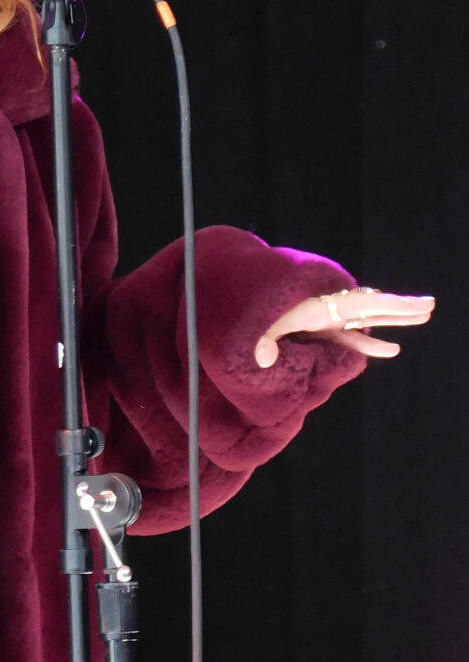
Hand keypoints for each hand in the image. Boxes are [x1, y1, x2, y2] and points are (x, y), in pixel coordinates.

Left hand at [254, 289, 434, 368]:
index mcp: (314, 307)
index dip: (385, 305)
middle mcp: (323, 311)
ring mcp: (322, 321)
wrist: (232, 303)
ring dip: (392, 320)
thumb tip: (265, 358)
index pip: (357, 304)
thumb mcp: (251, 327)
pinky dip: (370, 342)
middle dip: (398, 307)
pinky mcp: (317, 332)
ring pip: (365, 319)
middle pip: (368, 307)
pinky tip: (390, 349)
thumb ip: (260, 341)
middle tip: (429, 305)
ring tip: (421, 316)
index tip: (412, 304)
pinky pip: (350, 336)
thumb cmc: (244, 313)